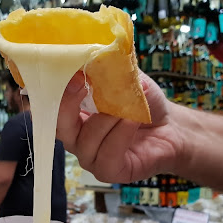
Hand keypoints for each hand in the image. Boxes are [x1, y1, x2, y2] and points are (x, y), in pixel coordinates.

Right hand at [56, 70, 184, 182]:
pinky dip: (120, 135)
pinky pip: (107, 155)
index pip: (52, 106)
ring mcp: (91, 157)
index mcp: (74, 115)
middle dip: (67, 105)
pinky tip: (132, 122)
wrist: (171, 128)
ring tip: (127, 107)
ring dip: (106, 120)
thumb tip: (96, 51)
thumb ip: (110, 68)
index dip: (55, 90)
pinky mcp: (109, 171)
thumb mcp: (127, 79)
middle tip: (82, 83)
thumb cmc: (144, 104)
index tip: (69, 71)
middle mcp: (77, 138)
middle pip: (59, 127)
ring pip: (86, 141)